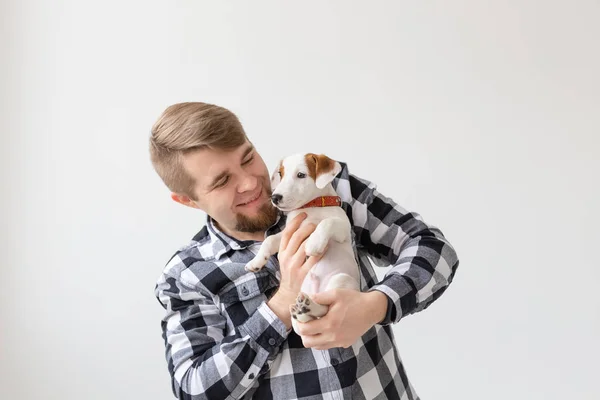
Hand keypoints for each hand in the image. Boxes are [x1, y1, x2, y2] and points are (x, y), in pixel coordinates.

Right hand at [267, 213, 322, 328]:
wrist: (288, 296)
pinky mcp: (303, 274)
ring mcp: (294, 266)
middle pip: (297, 237)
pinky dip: (320, 250)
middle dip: (307, 227)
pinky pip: (313, 259)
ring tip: (320, 232)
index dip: (295, 222)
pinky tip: (326, 246)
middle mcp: (286, 258)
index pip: (287, 233)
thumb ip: (290, 247)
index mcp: (281, 253)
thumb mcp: (284, 260)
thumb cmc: (289, 276)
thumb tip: (299, 231)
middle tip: (315, 223)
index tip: (303, 214)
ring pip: (305, 246)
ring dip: (314, 236)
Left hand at [294, 289, 387, 349]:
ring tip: (315, 325)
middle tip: (305, 322)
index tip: (298, 314)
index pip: (304, 330)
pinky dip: (322, 339)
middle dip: (303, 332)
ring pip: (317, 346)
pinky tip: (326, 328)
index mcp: (329, 324)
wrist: (372, 309)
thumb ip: (319, 297)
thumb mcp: (335, 293)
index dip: (298, 322)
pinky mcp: (345, 344)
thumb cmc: (353, 300)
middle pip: (307, 342)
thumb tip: (304, 299)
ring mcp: (339, 343)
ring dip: (312, 337)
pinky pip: (327, 346)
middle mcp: (333, 337)